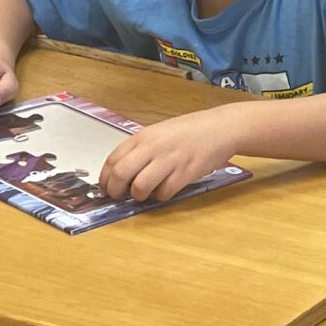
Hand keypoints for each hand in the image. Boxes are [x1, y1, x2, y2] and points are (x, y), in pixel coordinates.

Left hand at [100, 107, 244, 202]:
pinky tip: (165, 189)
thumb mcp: (159, 133)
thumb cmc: (189, 131)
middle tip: (119, 196)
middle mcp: (153, 148)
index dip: (105, 179)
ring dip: (139, 196)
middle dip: (116, 191)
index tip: (106, 188)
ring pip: (140, 187)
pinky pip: (164, 193)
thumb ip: (140, 149)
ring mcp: (169, 161)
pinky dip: (161, 196)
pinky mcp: (184, 174)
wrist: (220, 128)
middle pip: (121, 174)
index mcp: (143, 137)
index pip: (113, 160)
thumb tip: (121, 173)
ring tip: (144, 194)